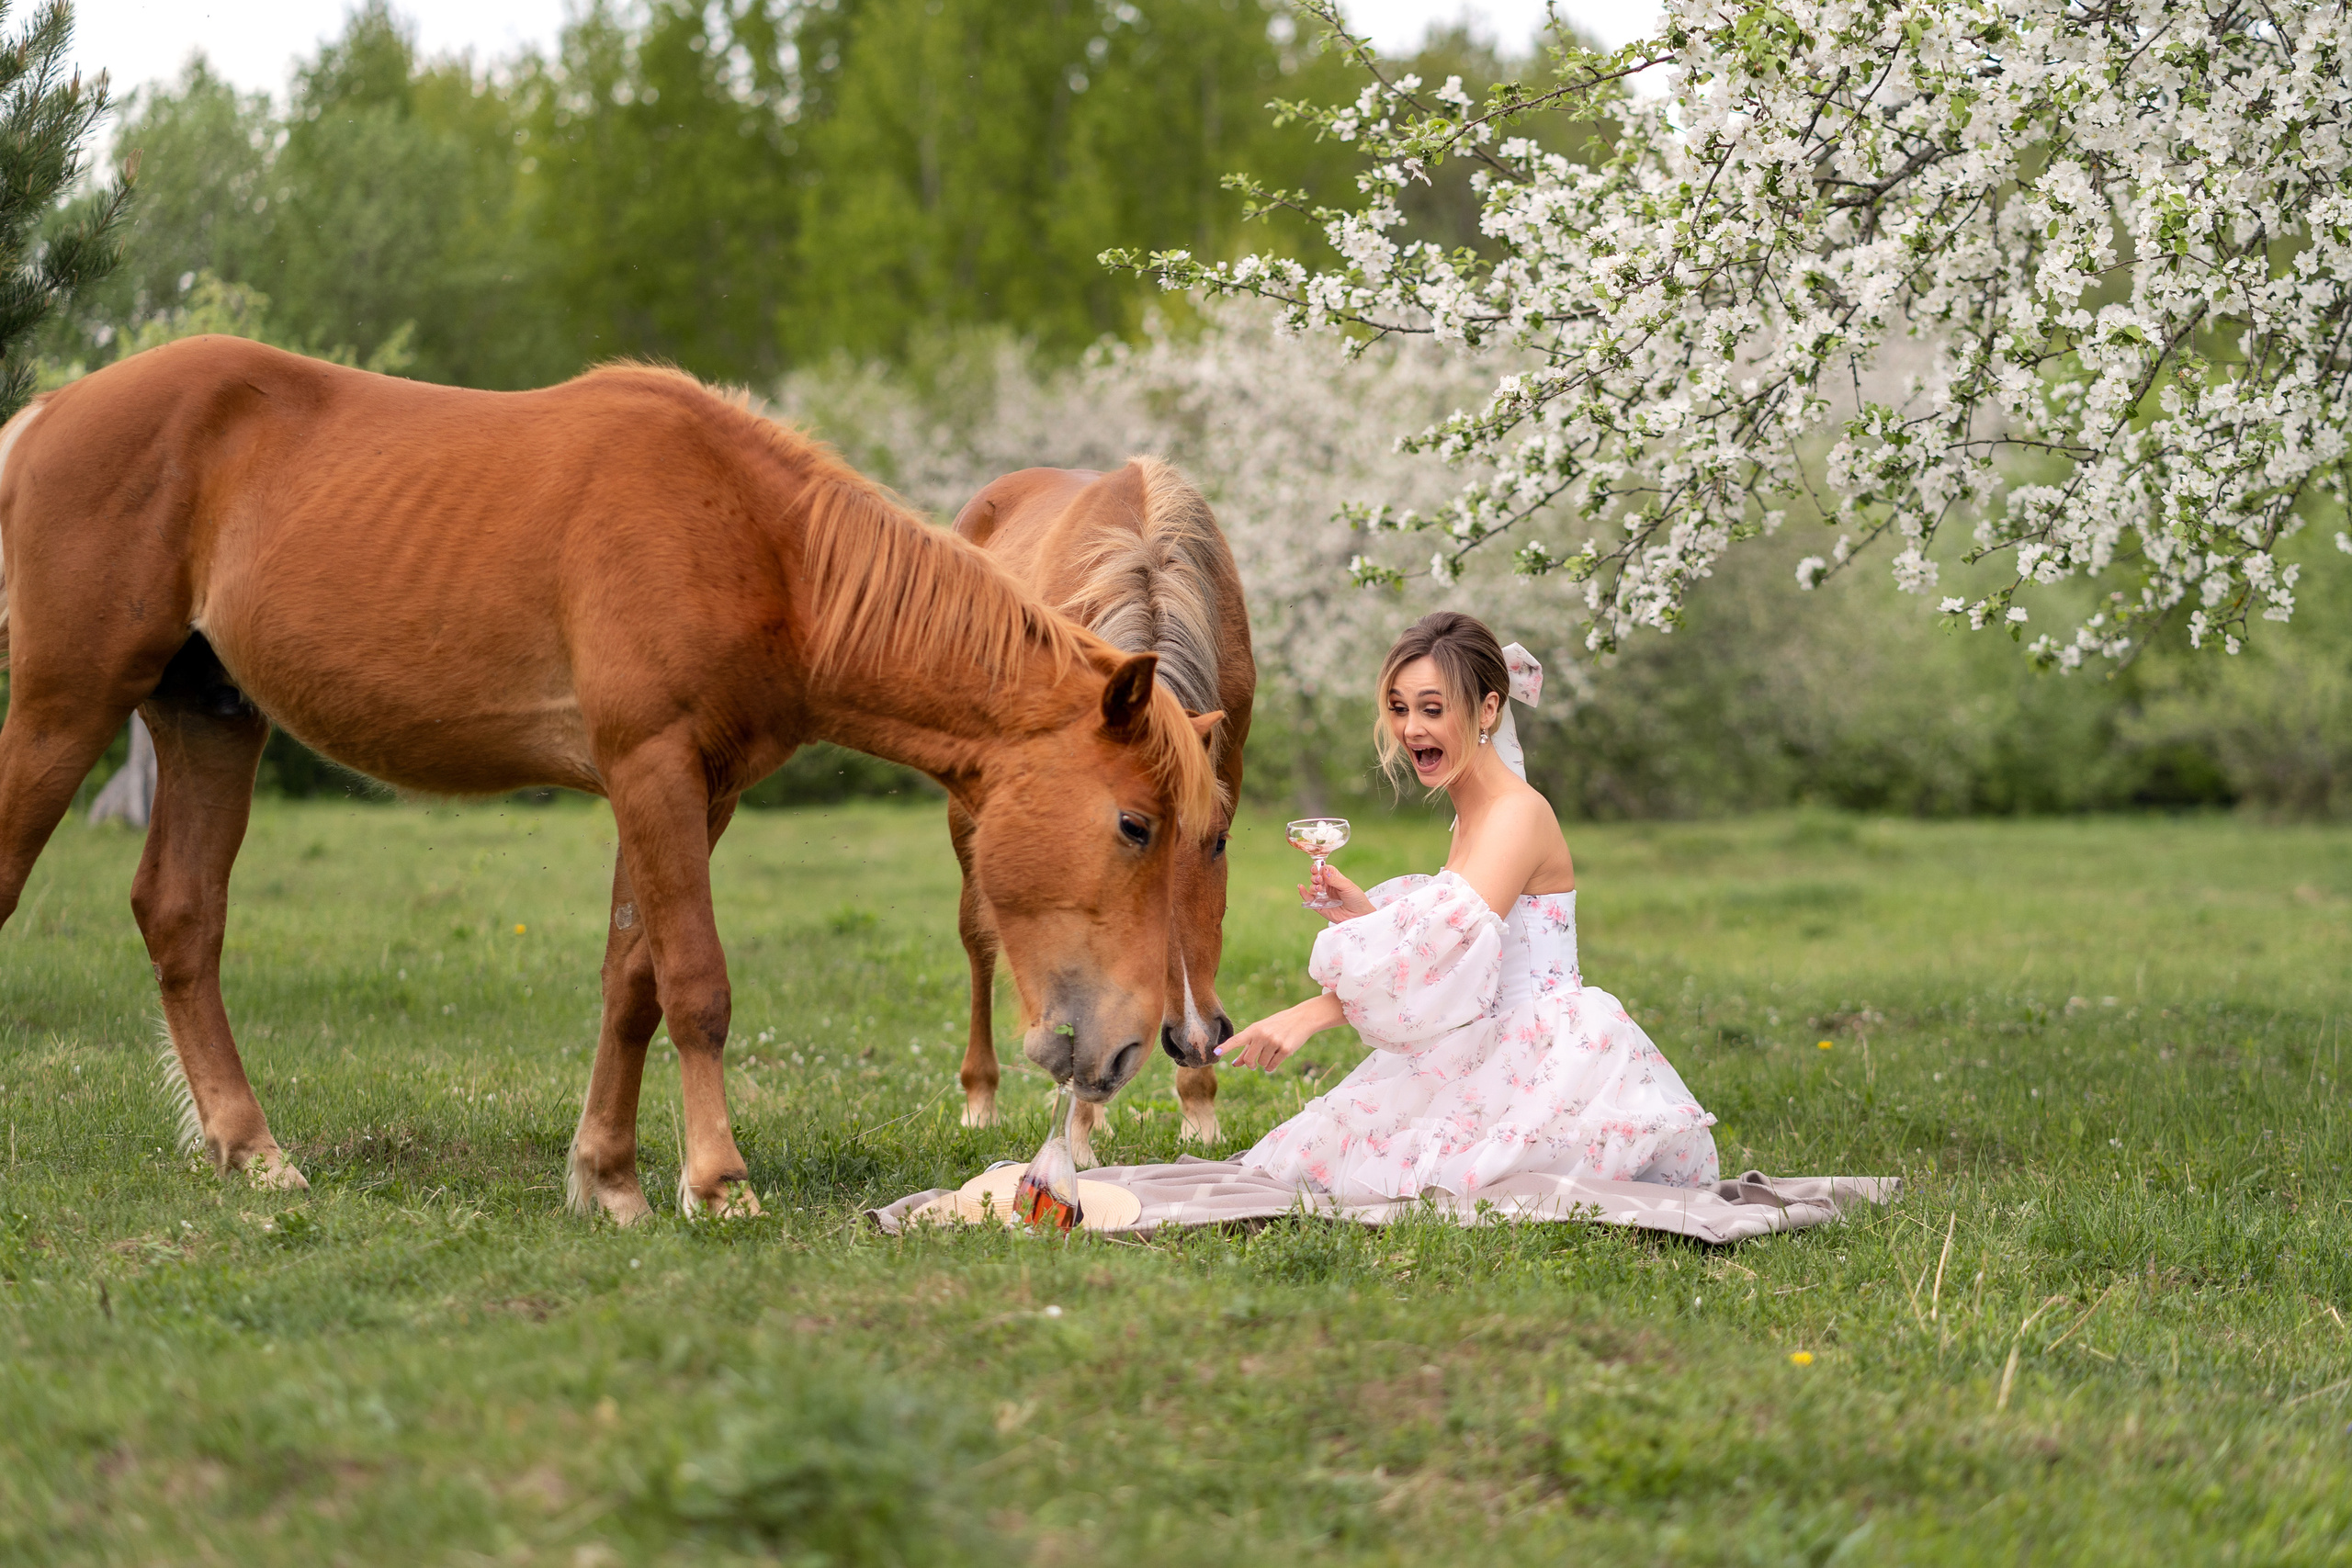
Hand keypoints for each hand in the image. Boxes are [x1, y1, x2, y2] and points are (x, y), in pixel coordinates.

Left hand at [1218, 995, 1340, 1071]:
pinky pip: (1272, 1067)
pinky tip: (1276, 1058)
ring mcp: (1275, 1042)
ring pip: (1262, 1064)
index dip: (1226, 1047)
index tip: (1216, 1053)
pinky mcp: (1286, 1050)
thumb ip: (1247, 1048)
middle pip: (1249, 1060)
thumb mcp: (1261, 1032)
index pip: (1237, 1040)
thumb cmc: (1277, 1025)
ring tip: (1272, 1052)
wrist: (1302, 1018)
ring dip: (1264, 1063)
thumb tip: (1235, 1064)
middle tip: (1253, 1065)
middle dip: (1250, 1064)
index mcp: (1254, 1029)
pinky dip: (1272, 1066)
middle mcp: (1263, 1035)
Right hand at [1299, 863, 1373, 922]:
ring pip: (1312, 888)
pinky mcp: (1320, 906)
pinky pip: (1309, 899)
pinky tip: (1301, 888)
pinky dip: (1304, 893)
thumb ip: (1335, 879)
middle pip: (1315, 877)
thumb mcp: (1347, 886)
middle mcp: (1327, 886)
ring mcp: (1323, 896)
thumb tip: (1324, 871)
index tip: (1316, 869)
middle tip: (1319, 880)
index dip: (1319, 868)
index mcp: (1335, 878)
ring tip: (1319, 889)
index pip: (1323, 870)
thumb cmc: (1357, 899)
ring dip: (1313, 886)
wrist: (1359, 915)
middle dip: (1315, 877)